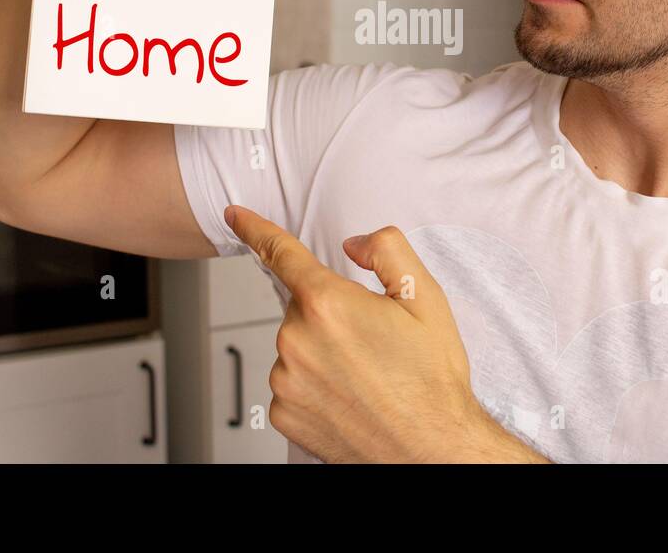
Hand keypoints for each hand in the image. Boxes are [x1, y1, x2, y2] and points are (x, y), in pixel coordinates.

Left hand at [224, 205, 549, 462]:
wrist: (431, 451)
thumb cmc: (431, 382)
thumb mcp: (425, 299)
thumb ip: (387, 251)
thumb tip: (354, 244)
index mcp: (328, 305)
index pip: (281, 254)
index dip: (255, 229)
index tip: (236, 216)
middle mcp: (297, 341)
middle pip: (303, 307)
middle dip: (332, 313)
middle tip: (373, 340)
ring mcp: (287, 381)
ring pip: (297, 346)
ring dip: (323, 350)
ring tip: (366, 374)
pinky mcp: (284, 414)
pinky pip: (292, 382)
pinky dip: (316, 384)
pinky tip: (349, 395)